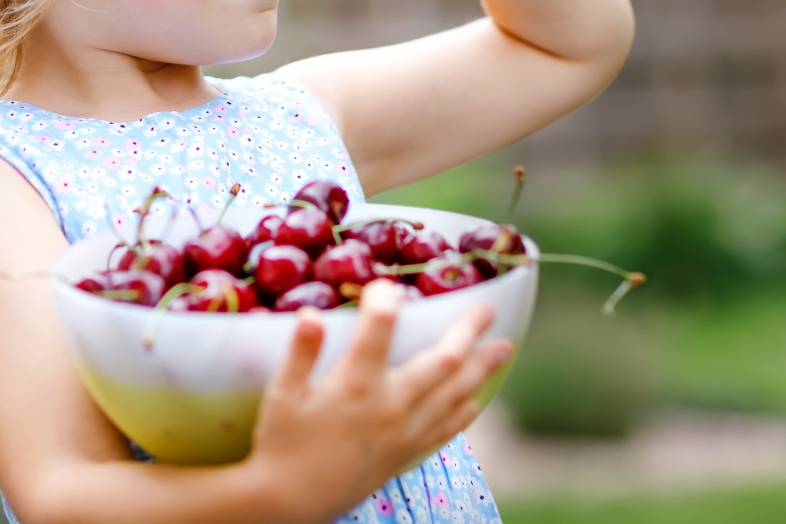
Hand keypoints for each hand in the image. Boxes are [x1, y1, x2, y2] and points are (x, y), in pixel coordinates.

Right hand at [245, 279, 512, 523]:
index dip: (386, 299)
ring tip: (504, 346)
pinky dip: (464, 411)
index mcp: (357, 384)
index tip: (387, 282)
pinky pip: (445, 430)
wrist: (290, 502)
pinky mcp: (405, 453)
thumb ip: (300, 352)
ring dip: (481, 368)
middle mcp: (390, 405)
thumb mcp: (281, 394)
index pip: (380, 329)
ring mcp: (403, 432)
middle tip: (487, 307)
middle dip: (467, 330)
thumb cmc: (282, 442)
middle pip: (441, 360)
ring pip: (455, 394)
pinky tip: (475, 398)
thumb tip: (310, 312)